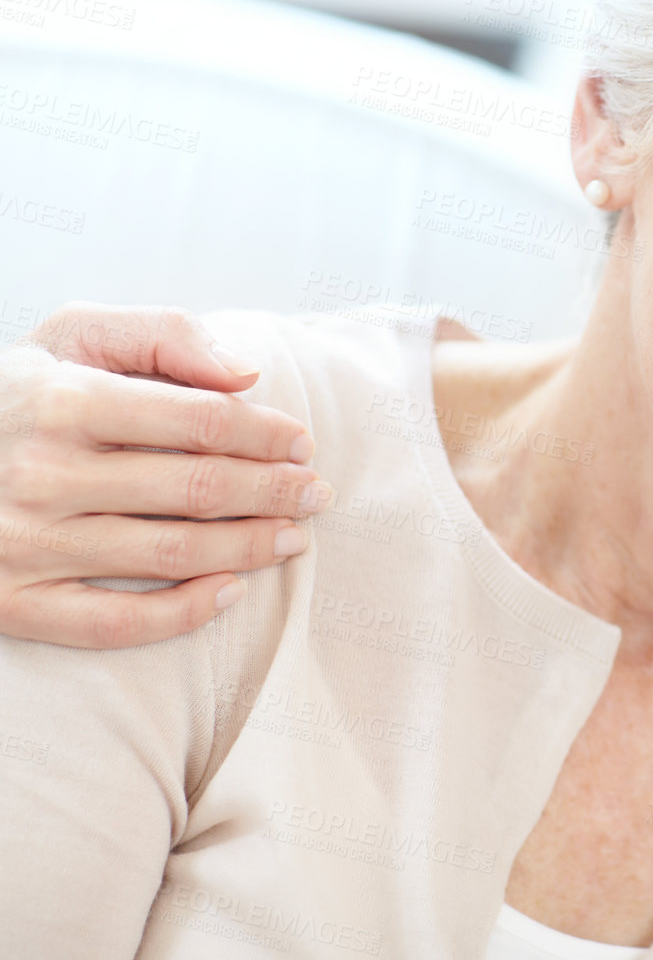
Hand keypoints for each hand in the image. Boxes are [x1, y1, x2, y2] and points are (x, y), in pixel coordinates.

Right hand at [0, 304, 330, 647]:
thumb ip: (162, 336)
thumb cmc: (17, 394)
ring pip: (171, 555)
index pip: (202, 421)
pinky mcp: (13, 602)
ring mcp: (25, 543)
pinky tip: (230, 591)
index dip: (268, 435)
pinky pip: (115, 624)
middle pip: (199, 491)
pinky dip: (184, 613)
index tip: (302, 444)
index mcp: (63, 400)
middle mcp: (43, 474)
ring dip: (250, 549)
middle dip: (275, 493)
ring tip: (293, 538)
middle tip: (316, 494)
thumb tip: (244, 373)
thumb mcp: (72, 336)